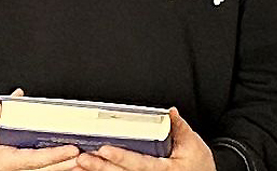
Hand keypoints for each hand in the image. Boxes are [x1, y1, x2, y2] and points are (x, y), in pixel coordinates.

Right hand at [0, 89, 79, 170]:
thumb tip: (17, 96)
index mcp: (6, 162)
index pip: (36, 160)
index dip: (55, 155)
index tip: (72, 149)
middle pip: (47, 170)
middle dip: (68, 163)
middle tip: (88, 153)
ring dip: (66, 167)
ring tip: (86, 159)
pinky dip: (58, 168)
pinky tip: (72, 163)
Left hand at [75, 108, 214, 170]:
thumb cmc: (198, 164)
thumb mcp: (193, 145)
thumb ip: (179, 127)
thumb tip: (169, 112)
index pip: (139, 164)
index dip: (121, 157)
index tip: (105, 149)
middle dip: (100, 167)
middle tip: (82, 157)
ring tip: (78, 164)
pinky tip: (88, 169)